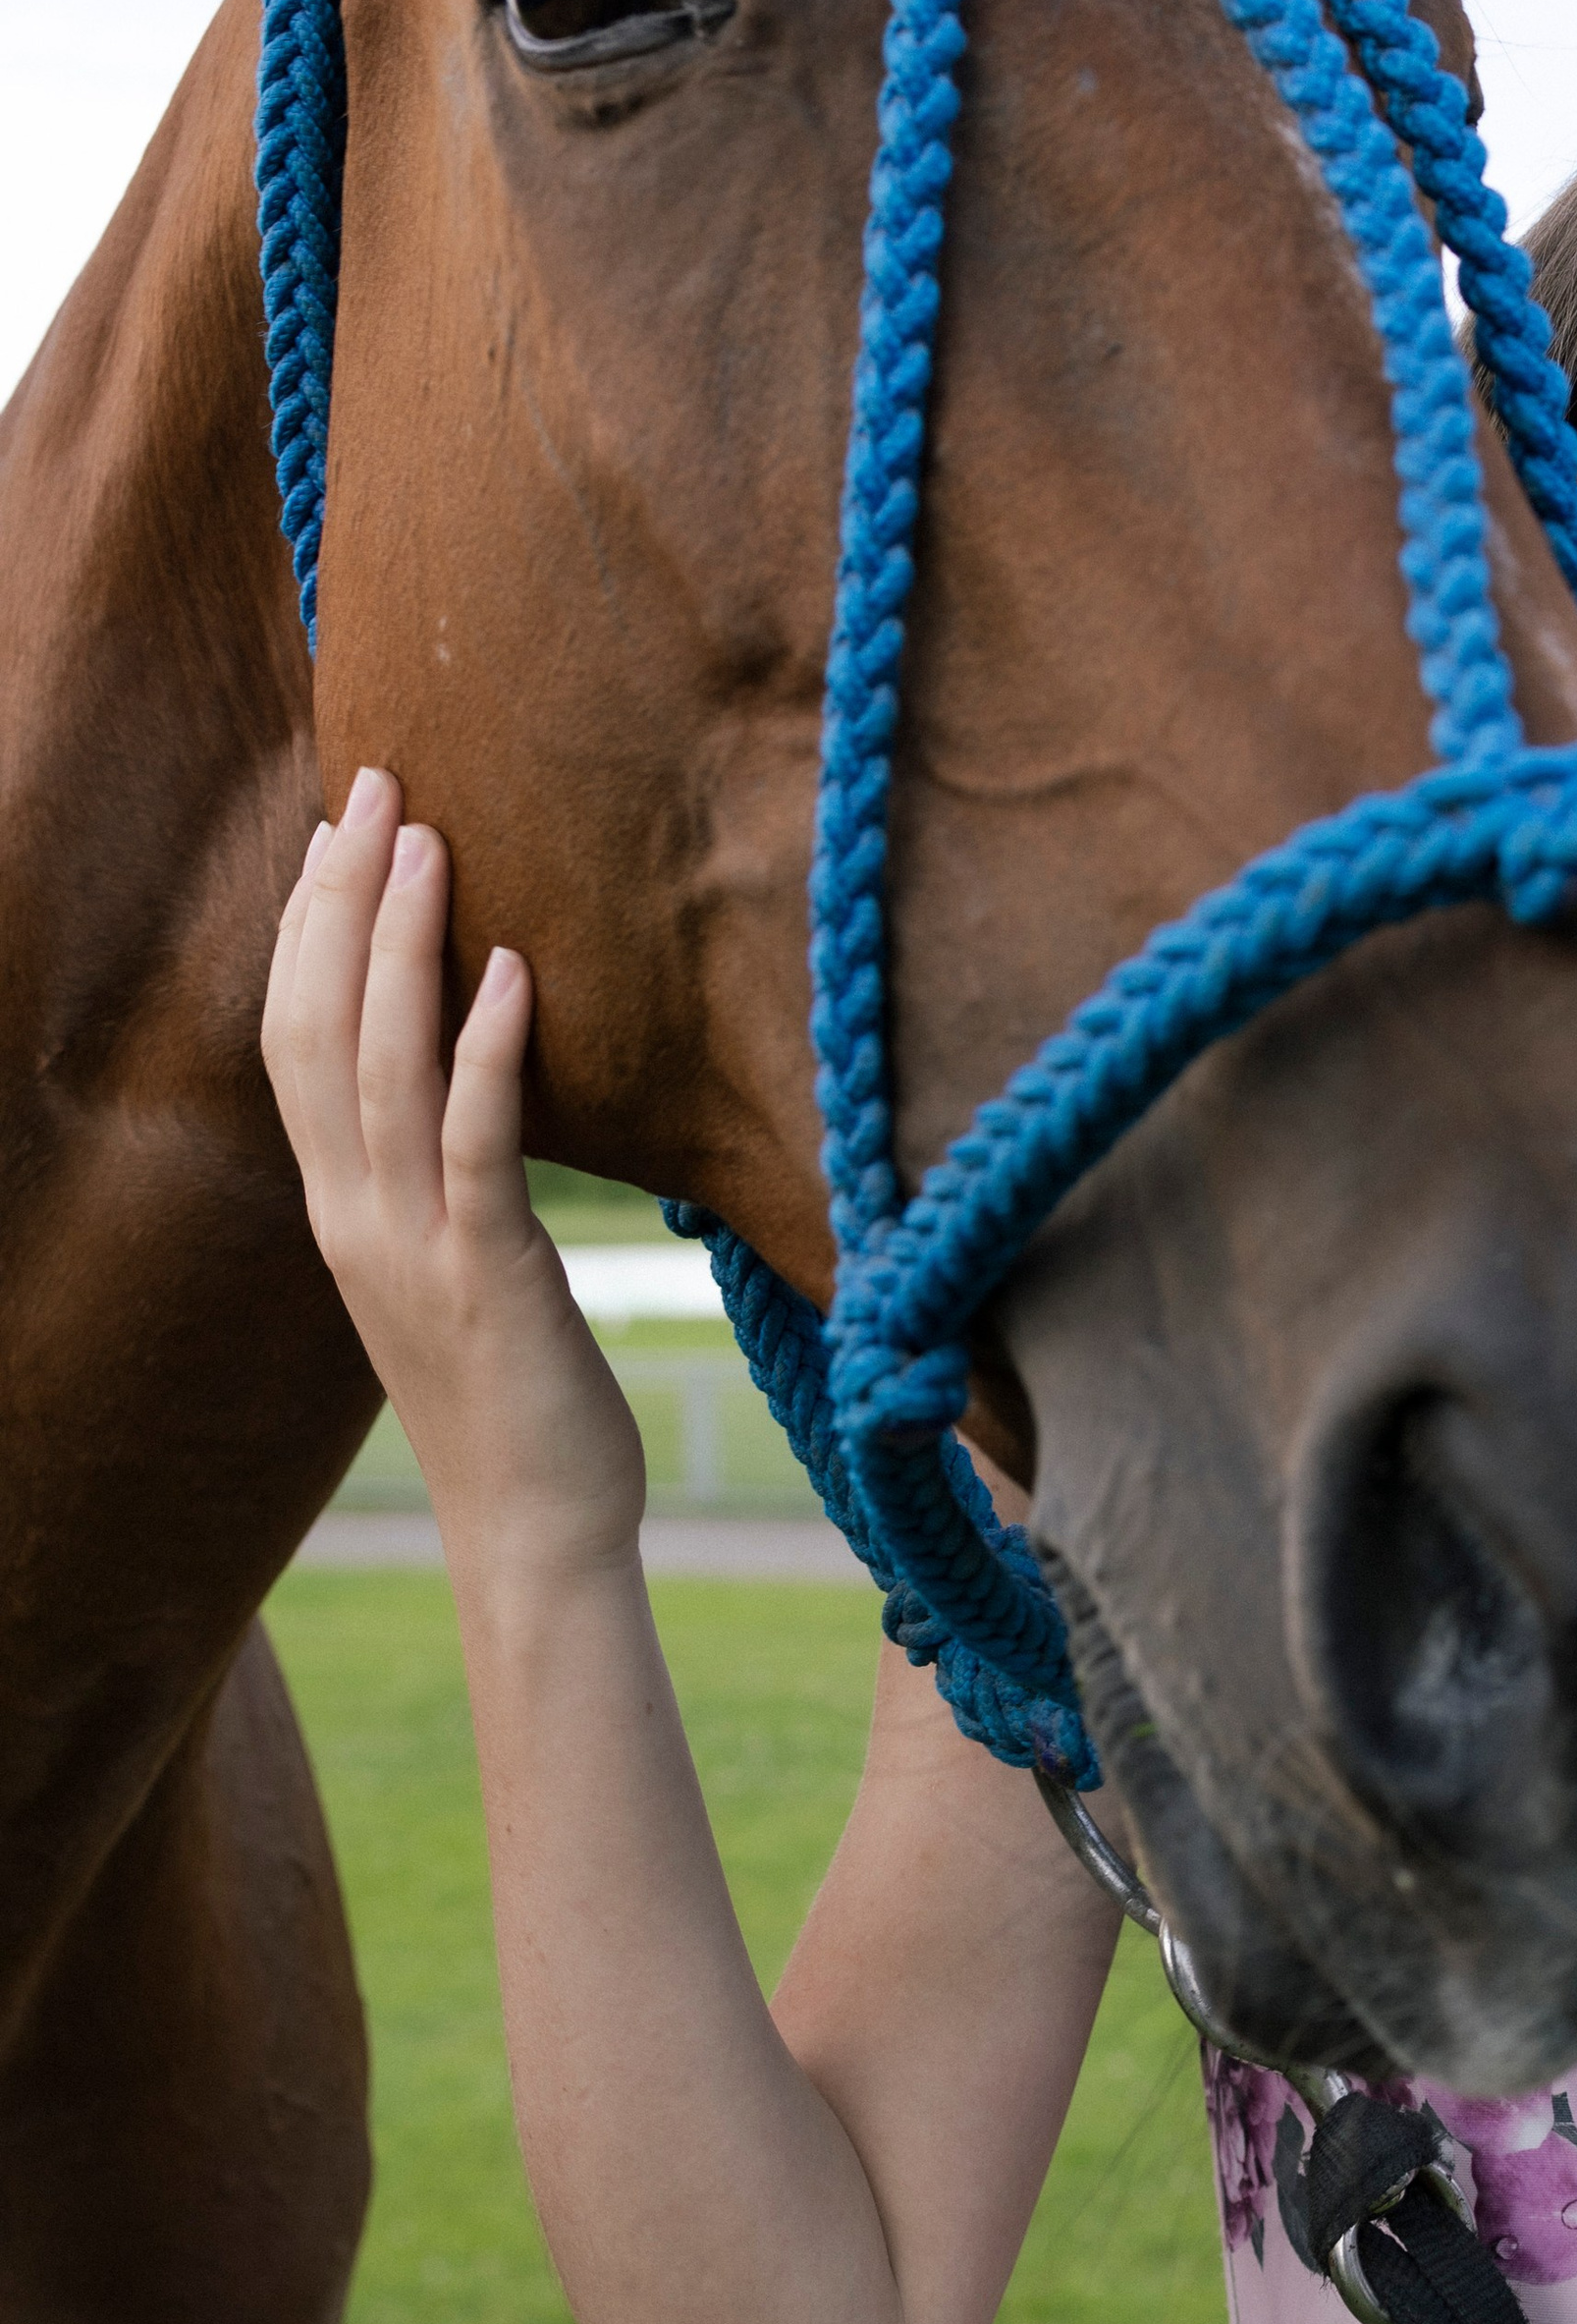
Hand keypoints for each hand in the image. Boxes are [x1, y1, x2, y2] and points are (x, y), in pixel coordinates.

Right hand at [262, 763, 644, 1577]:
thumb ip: (445, 1182)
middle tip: (374, 786)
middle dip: (339, 900)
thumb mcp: (458, 1269)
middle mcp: (354, 1217)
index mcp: (341, 1210)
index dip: (308, 928)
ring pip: (380, 1068)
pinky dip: (487, 1052)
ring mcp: (411, 1247)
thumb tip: (468, 1096)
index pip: (294, 1038)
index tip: (338, 827)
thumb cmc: (517, 1402)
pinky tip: (514, 972)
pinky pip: (477, 1144)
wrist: (535, 1536)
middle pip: (317, 1027)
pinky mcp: (487, 1278)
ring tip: (428, 840)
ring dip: (400, 944)